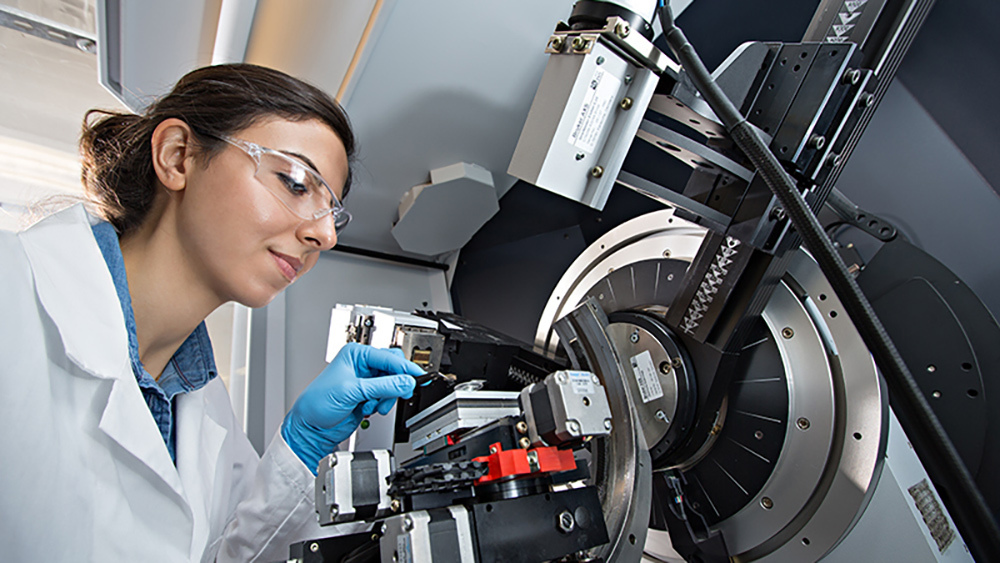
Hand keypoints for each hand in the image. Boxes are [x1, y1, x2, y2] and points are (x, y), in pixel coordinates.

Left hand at [281, 343, 422, 473]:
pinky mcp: (369, 396)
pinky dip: (383, 404)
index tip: (417, 375)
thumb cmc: (317, 403)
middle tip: (401, 392)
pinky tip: (371, 408)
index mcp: (356, 355)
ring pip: (393, 384)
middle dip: (396, 383)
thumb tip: (405, 381)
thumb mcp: (352, 391)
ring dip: (388, 397)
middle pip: (393, 369)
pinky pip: (387, 396)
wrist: (312, 428)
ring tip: (375, 405)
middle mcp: (362, 365)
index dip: (404, 367)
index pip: (388, 357)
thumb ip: (382, 386)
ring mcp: (367, 382)